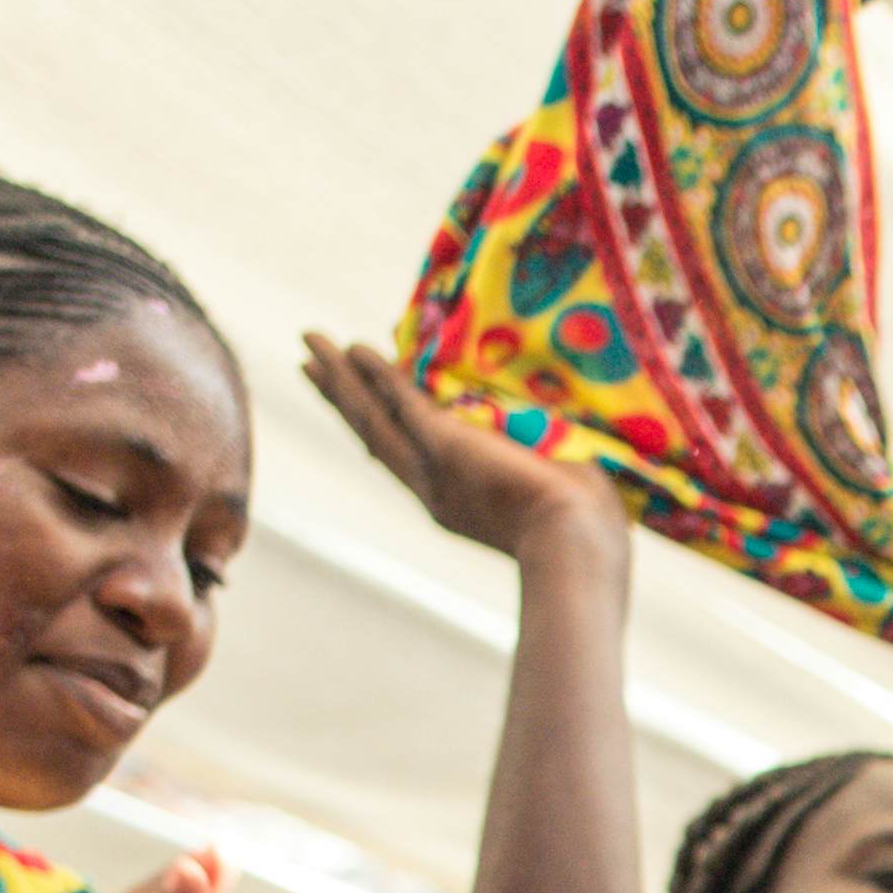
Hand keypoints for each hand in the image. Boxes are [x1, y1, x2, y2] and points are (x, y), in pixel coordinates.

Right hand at [302, 332, 622, 561]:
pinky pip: (400, 400)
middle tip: (308, 364)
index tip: (359, 394)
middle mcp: (434, 486)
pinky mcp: (446, 445)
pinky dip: (375, 373)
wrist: (578, 544)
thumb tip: (557, 433)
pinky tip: (353, 348)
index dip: (380, 420)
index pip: (407, 452)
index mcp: (457, 499)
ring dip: (340, 380)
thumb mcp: (551, 485)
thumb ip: (539, 464)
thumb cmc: (584, 526)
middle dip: (340, 397)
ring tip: (309, 349)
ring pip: (372, 416)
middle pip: (372, 432)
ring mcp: (435, 467)